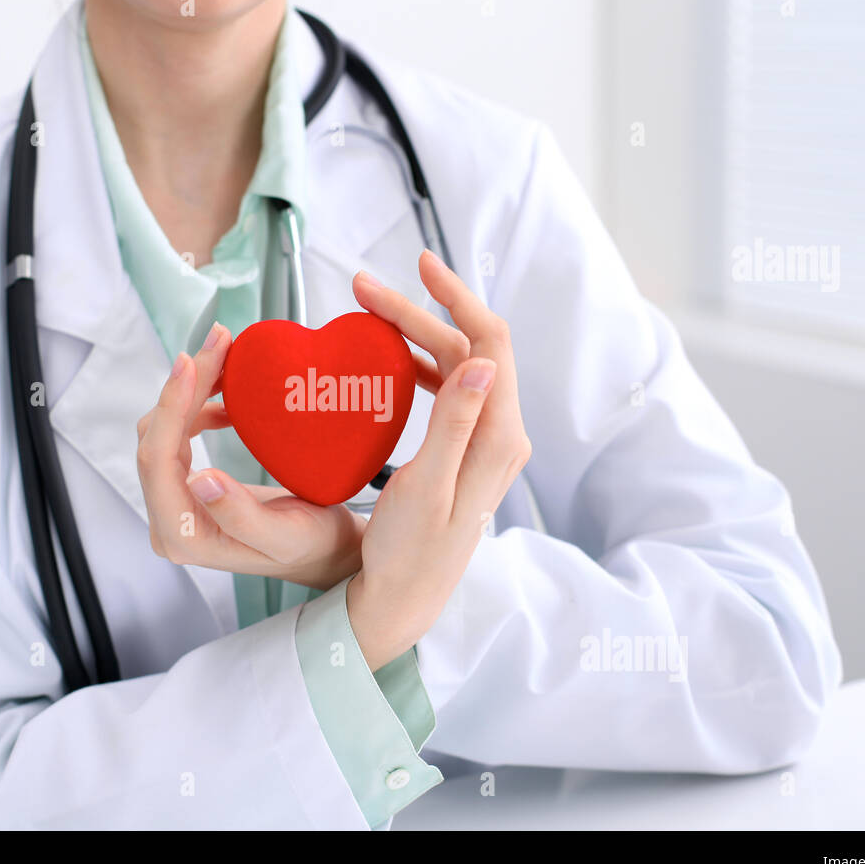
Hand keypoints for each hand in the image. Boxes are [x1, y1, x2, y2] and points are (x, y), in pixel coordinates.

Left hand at [136, 322, 365, 590]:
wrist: (327, 552)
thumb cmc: (313, 547)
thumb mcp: (287, 536)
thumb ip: (241, 515)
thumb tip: (200, 479)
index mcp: (184, 536)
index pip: (159, 461)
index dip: (171, 406)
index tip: (193, 360)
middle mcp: (169, 521)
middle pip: (157, 439)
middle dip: (184, 386)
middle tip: (219, 343)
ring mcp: (176, 504)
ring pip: (164, 432)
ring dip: (190, 390)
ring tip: (225, 357)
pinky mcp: (187, 488)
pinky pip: (178, 436)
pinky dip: (198, 405)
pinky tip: (226, 393)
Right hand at [344, 250, 531, 669]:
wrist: (405, 599)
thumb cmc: (409, 552)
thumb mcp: (426, 488)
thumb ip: (454, 422)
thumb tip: (482, 359)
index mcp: (498, 438)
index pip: (489, 343)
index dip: (457, 298)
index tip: (418, 265)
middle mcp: (501, 434)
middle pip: (469, 349)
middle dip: (420, 312)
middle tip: (363, 290)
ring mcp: (486, 442)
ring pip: (456, 367)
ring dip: (416, 336)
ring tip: (366, 314)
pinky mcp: (466, 451)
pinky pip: (448, 392)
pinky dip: (418, 366)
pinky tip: (385, 361)